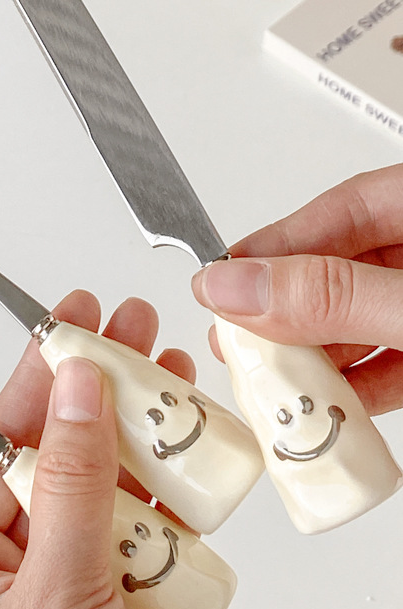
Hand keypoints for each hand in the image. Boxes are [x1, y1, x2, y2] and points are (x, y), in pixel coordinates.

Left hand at [0, 289, 194, 608]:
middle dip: (96, 395)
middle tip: (129, 331)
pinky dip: (162, 503)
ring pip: (99, 493)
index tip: (65, 324)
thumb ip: (73, 487)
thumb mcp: (59, 596)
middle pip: (52, 459)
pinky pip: (133, 540)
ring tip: (168, 376)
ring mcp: (56, 594)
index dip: (35, 379)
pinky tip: (182, 458)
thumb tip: (76, 391)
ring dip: (138, 441)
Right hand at [191, 163, 402, 415]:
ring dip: (320, 351)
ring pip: (366, 314)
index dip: (277, 243)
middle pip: (347, 265)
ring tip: (272, 377)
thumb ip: (336, 297)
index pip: (344, 207)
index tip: (223, 280)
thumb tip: (241, 287)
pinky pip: (399, 358)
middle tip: (236, 336)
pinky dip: (366, 384)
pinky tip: (331, 401)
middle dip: (288, 306)